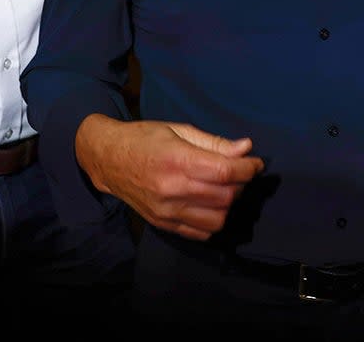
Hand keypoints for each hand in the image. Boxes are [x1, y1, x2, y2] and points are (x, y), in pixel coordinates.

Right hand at [75, 116, 264, 239]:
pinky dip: (212, 221)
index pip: (225, 172)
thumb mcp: (178, 130)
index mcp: (177, 160)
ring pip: (217, 219)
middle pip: (225, 196)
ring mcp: (166, 210)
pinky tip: (209, 204)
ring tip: (223, 190)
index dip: (248, 168)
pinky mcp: (162, 224)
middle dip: (241, 184)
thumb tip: (245, 148)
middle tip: (239, 172)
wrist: (108, 158)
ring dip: (228, 205)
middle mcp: (172, 188)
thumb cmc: (144, 138)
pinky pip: (200, 233)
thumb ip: (213, 142)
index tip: (256, 163)